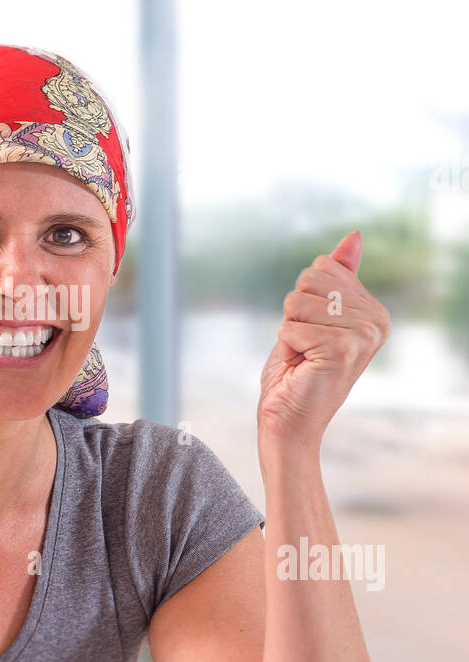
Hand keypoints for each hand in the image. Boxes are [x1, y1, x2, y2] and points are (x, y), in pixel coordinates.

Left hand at [257, 229, 390, 450]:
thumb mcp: (312, 316)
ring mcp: (363, 336)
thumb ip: (336, 278)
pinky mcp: (342, 350)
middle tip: (305, 346)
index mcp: (374, 310)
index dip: (303, 297)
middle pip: (310, 277)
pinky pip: (290, 325)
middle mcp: (377, 321)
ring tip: (303, 357)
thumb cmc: (297, 371)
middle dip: (294, 311)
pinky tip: (300, 366)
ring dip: (288, 331)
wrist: (289, 423)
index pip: (322, 266)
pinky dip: (285, 346)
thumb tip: (353, 237)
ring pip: (296, 301)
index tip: (312, 330)